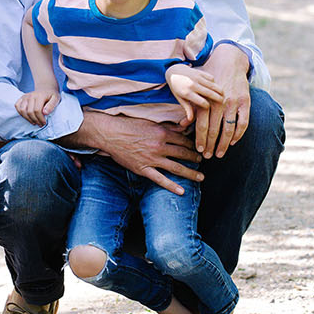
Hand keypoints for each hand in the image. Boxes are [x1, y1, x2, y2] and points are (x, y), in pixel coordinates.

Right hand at [15, 89, 59, 125]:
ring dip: (28, 119)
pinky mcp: (22, 97)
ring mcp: (25, 96)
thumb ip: (52, 105)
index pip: (37, 110)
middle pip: (29, 112)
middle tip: (40, 124)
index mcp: (40, 96)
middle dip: (35, 120)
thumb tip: (45, 112)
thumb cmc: (51, 95)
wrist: (46, 88)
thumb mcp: (56, 99)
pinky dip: (20, 113)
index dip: (40, 118)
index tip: (44, 123)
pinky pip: (17, 106)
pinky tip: (27, 116)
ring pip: (22, 110)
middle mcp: (31, 95)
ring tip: (34, 122)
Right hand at [78, 110, 202, 194]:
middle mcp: (160, 146)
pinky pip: (160, 180)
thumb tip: (183, 126)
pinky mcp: (143, 169)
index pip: (184, 140)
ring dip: (190, 173)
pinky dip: (172, 186)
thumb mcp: (150, 122)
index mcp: (162, 133)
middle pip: (183, 154)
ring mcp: (152, 159)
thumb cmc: (128, 125)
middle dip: (195, 158)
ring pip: (176, 168)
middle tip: (203, 162)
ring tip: (200, 177)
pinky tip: (181, 191)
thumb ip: (167, 126)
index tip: (200, 148)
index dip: (194, 145)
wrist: (110, 134)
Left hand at [165, 64, 223, 123]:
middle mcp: (192, 85)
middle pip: (210, 93)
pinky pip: (211, 78)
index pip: (202, 102)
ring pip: (212, 85)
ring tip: (223, 96)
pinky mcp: (200, 72)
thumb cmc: (177, 88)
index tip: (209, 108)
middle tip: (223, 102)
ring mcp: (197, 77)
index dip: (207, 106)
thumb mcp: (180, 98)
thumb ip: (187, 108)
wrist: (174, 71)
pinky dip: (214, 83)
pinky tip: (216, 87)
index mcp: (187, 93)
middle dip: (218, 98)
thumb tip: (190, 119)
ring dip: (219, 91)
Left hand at [194, 44, 252, 157]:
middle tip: (208, 156)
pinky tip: (234, 142)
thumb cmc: (208, 78)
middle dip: (210, 145)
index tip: (198, 150)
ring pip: (228, 129)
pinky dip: (239, 134)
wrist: (228, 61)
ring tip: (220, 153)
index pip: (201, 125)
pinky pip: (243, 122)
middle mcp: (219, 102)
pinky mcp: (245, 102)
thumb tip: (182, 126)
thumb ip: (189, 108)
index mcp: (206, 100)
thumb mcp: (195, 90)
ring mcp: (233, 103)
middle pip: (214, 130)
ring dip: (224, 144)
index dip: (200, 139)